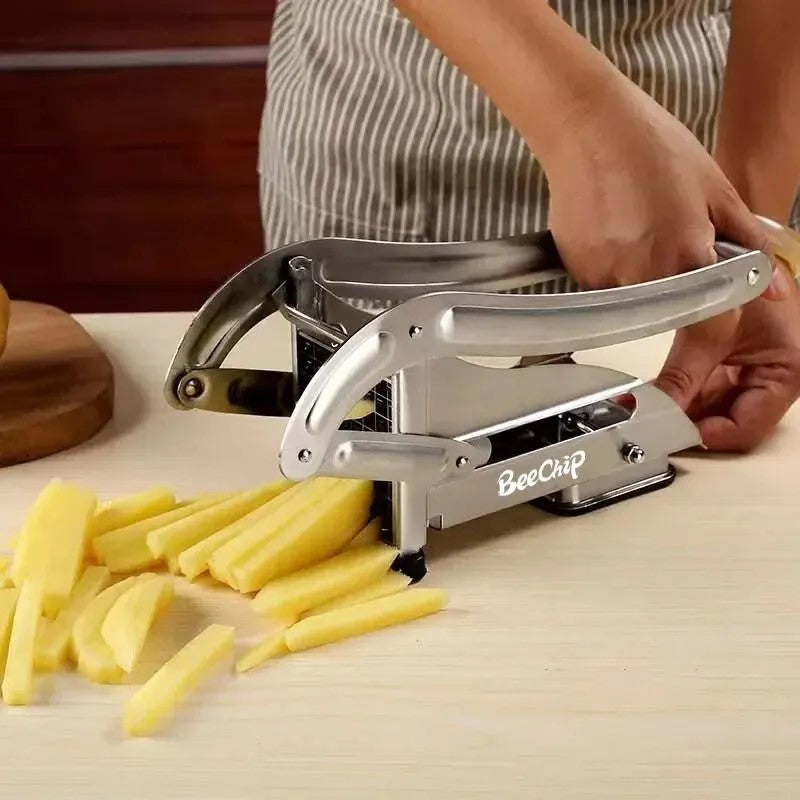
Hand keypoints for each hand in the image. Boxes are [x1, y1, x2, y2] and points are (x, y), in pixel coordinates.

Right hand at [544, 78, 768, 289]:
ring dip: (639, 275)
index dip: (712, 304)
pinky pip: (602, 284)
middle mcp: (645, 276)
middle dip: (672, 282)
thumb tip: (776, 288)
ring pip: (632, 298)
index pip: (708, 313)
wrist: (589, 127)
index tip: (708, 285)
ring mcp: (607, 275)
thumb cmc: (654, 147)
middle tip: (664, 236)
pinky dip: (610, 266)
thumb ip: (747, 242)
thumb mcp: (716, 188)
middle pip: (667, 309)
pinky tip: (609, 228)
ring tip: (634, 227)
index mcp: (687, 257)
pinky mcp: (579, 270)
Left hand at [653, 264, 799, 451]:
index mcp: (788, 374)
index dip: (708, 434)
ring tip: (651, 409)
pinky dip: (685, 393)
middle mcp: (777, 379)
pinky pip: (709, 390)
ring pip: (716, 408)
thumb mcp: (713, 329)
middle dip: (692, 423)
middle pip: (730, 420)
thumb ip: (683, 374)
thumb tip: (656, 407)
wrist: (744, 252)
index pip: (746, 426)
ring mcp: (756, 373)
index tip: (672, 433)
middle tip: (653, 424)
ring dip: (685, 410)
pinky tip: (661, 393)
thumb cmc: (749, 280)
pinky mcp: (737, 365)